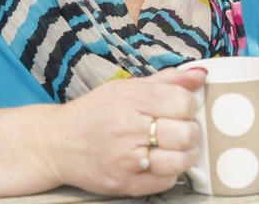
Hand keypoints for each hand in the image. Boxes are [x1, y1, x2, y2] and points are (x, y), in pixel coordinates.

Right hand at [36, 66, 206, 195]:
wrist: (58, 144)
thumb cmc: (95, 113)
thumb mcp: (127, 88)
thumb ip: (167, 80)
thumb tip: (200, 74)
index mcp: (131, 99)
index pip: (184, 102)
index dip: (189, 105)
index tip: (183, 107)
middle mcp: (129, 129)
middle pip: (186, 133)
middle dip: (190, 130)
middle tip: (181, 128)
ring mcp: (126, 160)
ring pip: (180, 161)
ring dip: (186, 154)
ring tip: (175, 147)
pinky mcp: (124, 184)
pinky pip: (166, 182)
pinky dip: (169, 172)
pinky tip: (159, 161)